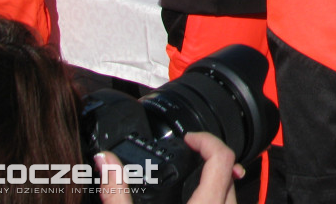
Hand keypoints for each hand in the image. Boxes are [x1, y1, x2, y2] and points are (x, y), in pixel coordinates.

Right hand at [97, 133, 243, 203]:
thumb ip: (116, 192)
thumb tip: (104, 160)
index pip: (222, 158)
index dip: (206, 140)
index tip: (188, 139)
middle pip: (231, 172)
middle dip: (211, 157)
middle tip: (188, 153)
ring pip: (231, 193)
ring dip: (215, 178)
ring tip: (190, 175)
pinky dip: (215, 195)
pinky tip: (192, 198)